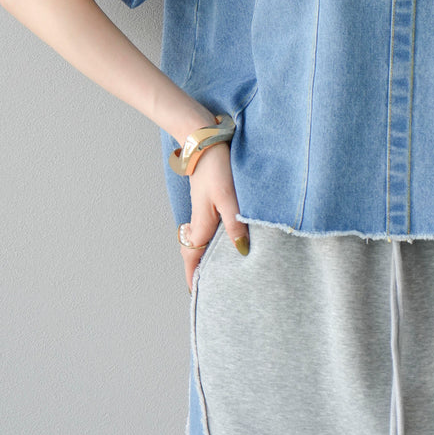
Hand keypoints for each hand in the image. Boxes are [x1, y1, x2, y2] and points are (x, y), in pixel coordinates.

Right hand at [178, 142, 250, 290]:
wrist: (203, 138)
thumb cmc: (216, 166)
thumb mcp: (228, 197)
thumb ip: (235, 224)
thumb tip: (241, 252)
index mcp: (201, 223)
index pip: (192, 258)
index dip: (194, 278)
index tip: (196, 296)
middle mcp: (199, 219)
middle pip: (195, 251)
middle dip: (200, 270)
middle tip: (210, 287)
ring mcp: (203, 209)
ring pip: (202, 238)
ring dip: (206, 254)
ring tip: (220, 269)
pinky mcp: (210, 199)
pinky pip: (209, 226)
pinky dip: (213, 238)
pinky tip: (227, 238)